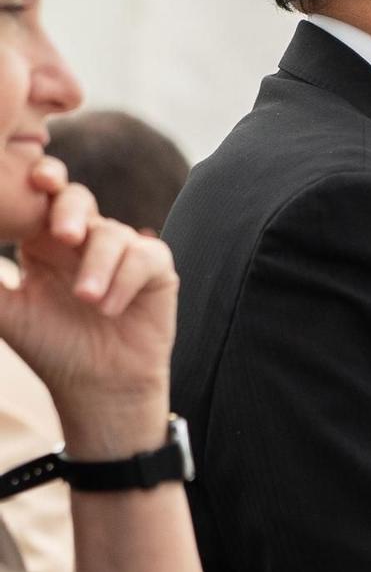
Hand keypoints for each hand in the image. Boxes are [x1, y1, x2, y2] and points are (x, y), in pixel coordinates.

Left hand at [0, 157, 175, 451]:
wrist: (95, 390)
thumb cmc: (51, 350)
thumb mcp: (7, 312)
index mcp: (43, 242)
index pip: (40, 199)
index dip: (41, 181)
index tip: (36, 182)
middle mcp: (83, 241)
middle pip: (79, 198)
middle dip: (71, 210)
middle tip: (63, 236)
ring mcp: (121, 252)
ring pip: (112, 232)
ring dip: (99, 265)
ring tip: (87, 300)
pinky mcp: (155, 271)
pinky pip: (145, 255)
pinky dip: (126, 279)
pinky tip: (110, 309)